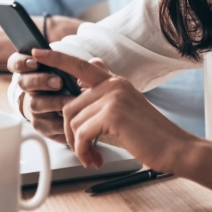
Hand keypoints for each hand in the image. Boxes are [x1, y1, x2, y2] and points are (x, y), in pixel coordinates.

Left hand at [10, 49, 194, 171]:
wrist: (174, 148)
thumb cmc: (150, 136)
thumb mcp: (124, 112)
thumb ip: (102, 103)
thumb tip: (75, 106)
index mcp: (116, 81)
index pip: (82, 64)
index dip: (57, 59)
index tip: (38, 53)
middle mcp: (113, 83)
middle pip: (70, 104)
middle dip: (70, 133)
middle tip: (84, 150)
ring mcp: (113, 96)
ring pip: (73, 120)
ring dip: (78, 145)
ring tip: (92, 157)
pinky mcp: (112, 113)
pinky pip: (81, 134)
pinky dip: (84, 151)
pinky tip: (95, 159)